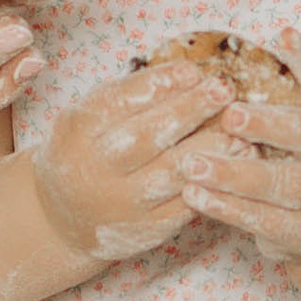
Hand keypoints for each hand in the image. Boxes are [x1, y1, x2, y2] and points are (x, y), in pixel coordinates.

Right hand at [31, 61, 224, 268]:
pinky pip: (184, 204)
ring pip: (170, 172)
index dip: (159, 85)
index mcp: (76, 132)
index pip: (119, 102)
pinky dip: (212, 181)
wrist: (63, 221)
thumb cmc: (85, 154)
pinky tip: (234, 162)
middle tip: (223, 89)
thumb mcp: (86, 120)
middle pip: (147, 137)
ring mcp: (119, 203)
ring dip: (209, 147)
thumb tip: (186, 72)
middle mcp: (94, 169)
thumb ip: (125, 98)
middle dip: (189, 109)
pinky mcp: (145, 229)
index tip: (193, 71)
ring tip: (238, 125)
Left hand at [176, 34, 300, 264]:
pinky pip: (264, 220)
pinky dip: (226, 208)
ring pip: (281, 184)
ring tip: (191, 164)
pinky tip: (194, 197)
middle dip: (268, 124)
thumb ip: (275, 107)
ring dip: (233, 174)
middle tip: (229, 116)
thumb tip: (216, 72)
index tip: (283, 34)